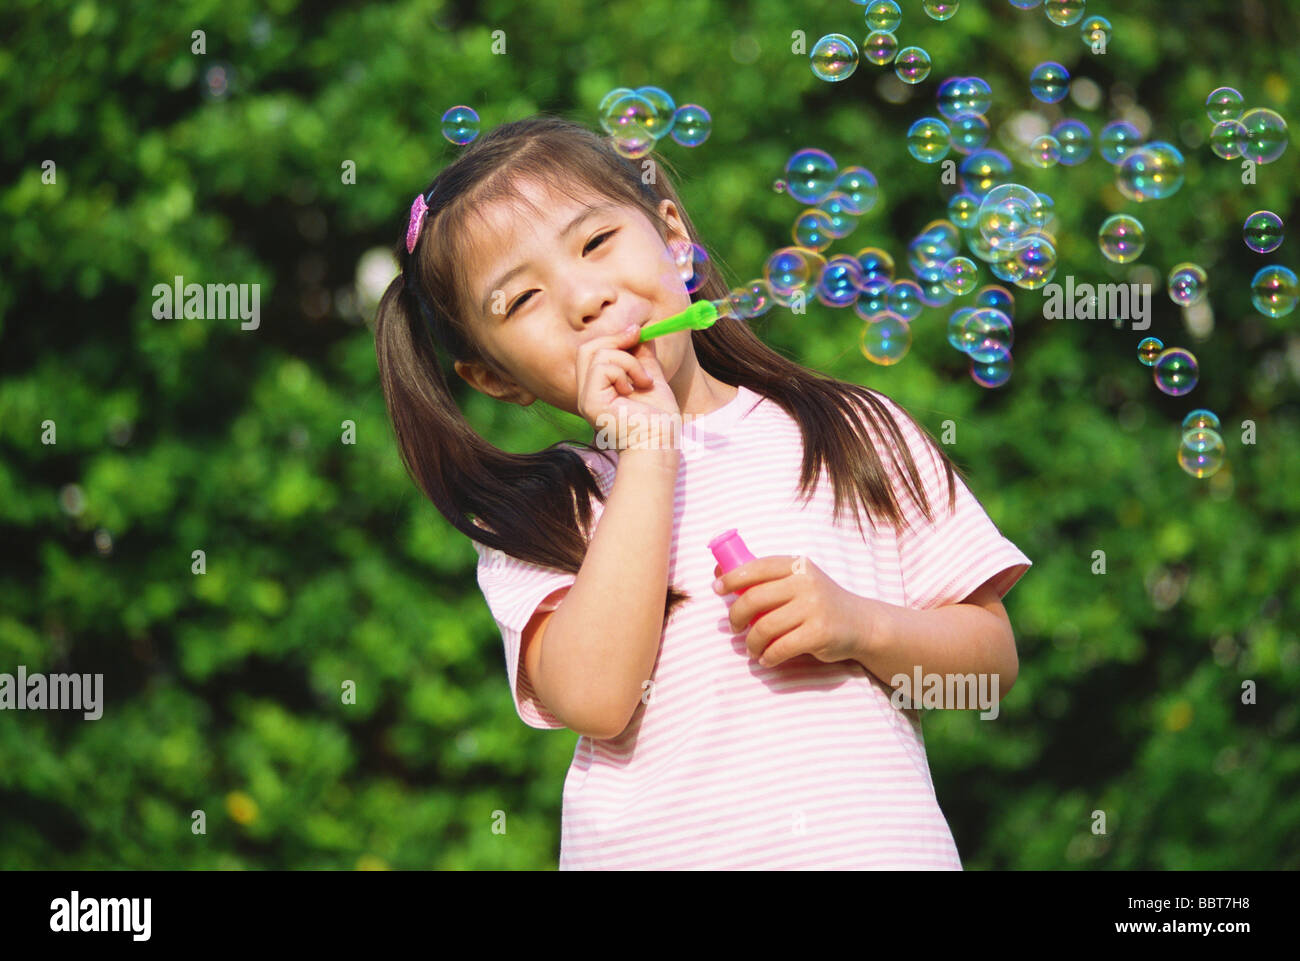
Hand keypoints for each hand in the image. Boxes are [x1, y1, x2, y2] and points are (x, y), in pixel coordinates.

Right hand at [575, 324, 680, 448]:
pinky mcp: (591, 403)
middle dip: (615, 338)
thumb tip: (640, 333)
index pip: (594, 352)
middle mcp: (588, 394)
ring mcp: (587, 399)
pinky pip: (602, 367)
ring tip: (644, 381)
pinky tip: (636, 388)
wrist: (661, 444)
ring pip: (597, 354)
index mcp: (599, 389)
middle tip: (637, 337)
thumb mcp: (650, 379)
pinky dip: (625, 370)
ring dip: (628, 360)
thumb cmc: (659, 421)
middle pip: (587, 349)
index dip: (614, 337)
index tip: (637, 332)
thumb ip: (642, 358)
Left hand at [712, 555, 878, 667]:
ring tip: (751, 648)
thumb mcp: (798, 581)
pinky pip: (781, 647)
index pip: (757, 567)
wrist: (860, 623)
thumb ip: (766, 578)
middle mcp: (805, 582)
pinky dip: (768, 656)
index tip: (717, 589)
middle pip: (754, 598)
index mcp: (797, 565)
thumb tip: (719, 571)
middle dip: (736, 616)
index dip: (732, 577)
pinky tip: (766, 658)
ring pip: (764, 627)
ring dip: (751, 642)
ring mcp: (814, 607)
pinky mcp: (819, 633)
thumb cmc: (818, 602)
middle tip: (734, 627)